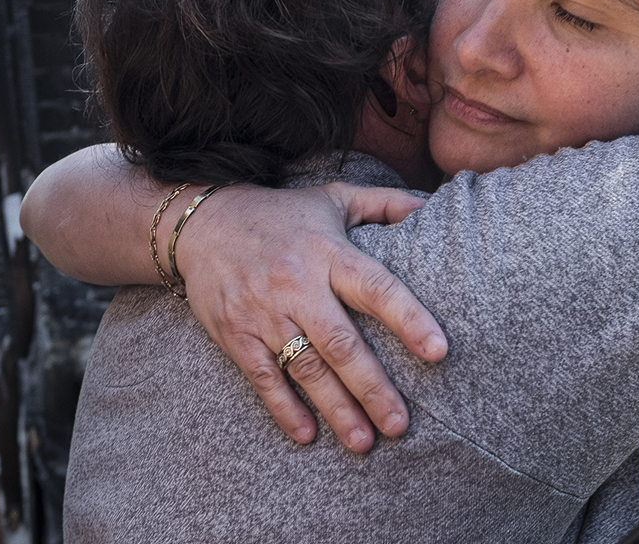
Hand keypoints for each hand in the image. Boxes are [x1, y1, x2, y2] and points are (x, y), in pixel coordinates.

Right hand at [175, 182, 446, 451]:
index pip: (376, 288)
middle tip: (400, 425)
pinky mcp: (236, 333)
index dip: (409, 319)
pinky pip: (263, 376)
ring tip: (364, 442)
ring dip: (336, 408)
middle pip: (341, 343)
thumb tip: (430, 206)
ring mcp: (264, 312)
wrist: (200, 224)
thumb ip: (383, 203)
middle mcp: (297, 285)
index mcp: (328, 253)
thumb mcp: (331, 197)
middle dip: (373, 388)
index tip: (439, 351)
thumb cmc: (278, 215)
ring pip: (306, 368)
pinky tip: (307, 434)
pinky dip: (285, 407)